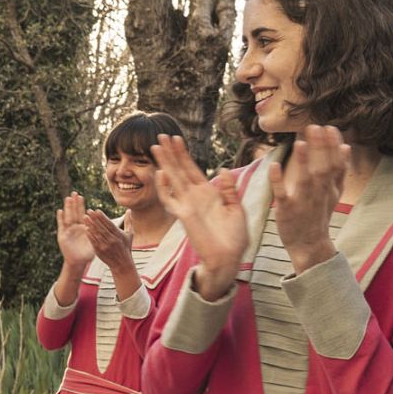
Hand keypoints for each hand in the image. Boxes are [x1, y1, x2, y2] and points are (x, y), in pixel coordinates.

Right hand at [55, 192, 94, 270]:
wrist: (78, 261)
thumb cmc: (88, 253)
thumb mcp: (96, 242)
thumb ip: (99, 234)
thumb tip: (107, 227)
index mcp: (84, 227)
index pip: (82, 214)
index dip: (81, 206)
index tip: (81, 197)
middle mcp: (75, 227)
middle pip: (74, 212)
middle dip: (74, 203)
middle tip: (74, 193)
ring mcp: (68, 230)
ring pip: (68, 216)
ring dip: (68, 208)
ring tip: (67, 198)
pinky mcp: (62, 235)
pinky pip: (61, 225)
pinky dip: (60, 218)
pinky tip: (60, 211)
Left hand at [85, 209, 133, 272]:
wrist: (122, 264)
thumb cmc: (126, 247)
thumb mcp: (129, 235)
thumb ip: (128, 222)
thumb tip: (129, 210)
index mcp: (119, 235)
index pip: (109, 224)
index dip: (103, 217)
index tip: (97, 210)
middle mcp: (112, 240)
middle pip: (102, 228)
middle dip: (94, 219)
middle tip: (88, 210)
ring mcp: (105, 246)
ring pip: (96, 234)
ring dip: (90, 225)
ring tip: (85, 217)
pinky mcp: (100, 251)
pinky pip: (94, 242)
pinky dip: (90, 235)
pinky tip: (86, 229)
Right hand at [152, 135, 247, 299]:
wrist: (229, 257)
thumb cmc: (234, 237)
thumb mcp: (236, 208)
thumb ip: (229, 190)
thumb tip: (223, 170)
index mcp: (208, 194)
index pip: (192, 169)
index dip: (184, 154)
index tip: (177, 139)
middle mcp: (194, 197)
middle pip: (179, 170)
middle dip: (170, 153)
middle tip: (160, 136)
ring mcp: (187, 205)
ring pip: (172, 179)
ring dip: (165, 163)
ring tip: (156, 147)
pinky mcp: (184, 216)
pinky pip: (170, 199)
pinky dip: (164, 187)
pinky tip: (162, 173)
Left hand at [271, 125, 345, 272]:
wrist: (310, 245)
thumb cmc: (319, 215)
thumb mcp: (334, 193)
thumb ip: (339, 171)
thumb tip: (346, 147)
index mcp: (331, 188)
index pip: (336, 164)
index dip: (334, 146)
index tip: (331, 127)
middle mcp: (320, 193)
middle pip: (324, 168)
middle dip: (321, 148)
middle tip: (317, 127)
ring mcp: (304, 202)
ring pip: (306, 180)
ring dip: (304, 162)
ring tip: (300, 143)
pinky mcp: (287, 210)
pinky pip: (282, 195)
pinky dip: (278, 181)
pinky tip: (274, 166)